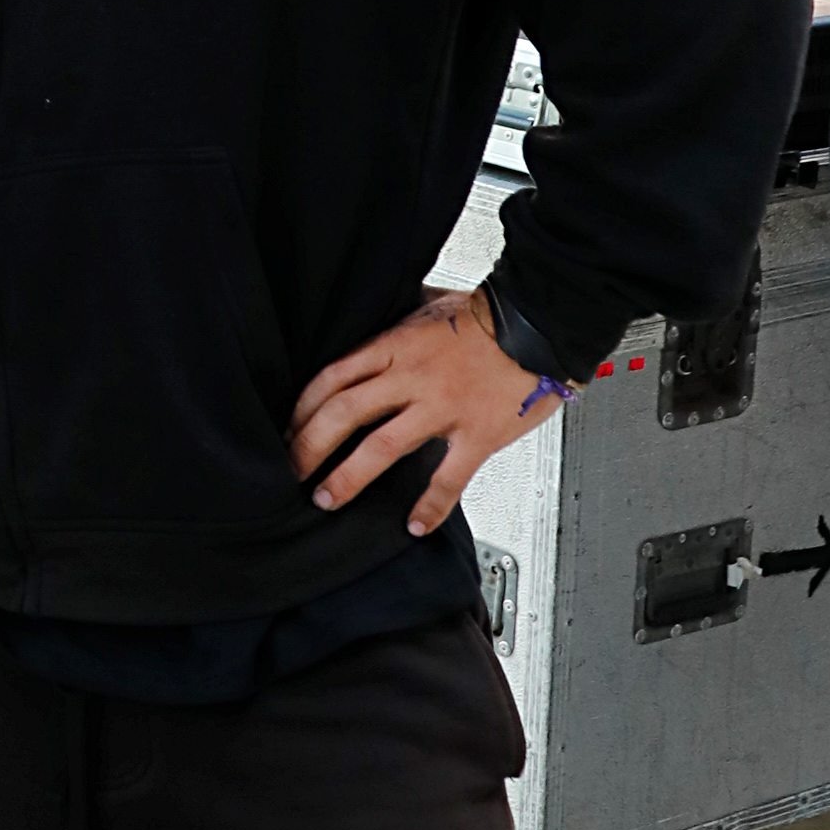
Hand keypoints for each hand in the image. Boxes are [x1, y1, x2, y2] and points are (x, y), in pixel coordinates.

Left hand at [290, 288, 562, 536]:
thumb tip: (370, 319)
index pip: (331, 378)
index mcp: (395, 345)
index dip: (302, 409)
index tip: (288, 430)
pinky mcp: (478, 434)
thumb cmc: (488, 314)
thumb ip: (397, 318)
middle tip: (292, 473)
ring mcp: (443, 407)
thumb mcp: (429, 304)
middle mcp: (412, 377)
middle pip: (344, 413)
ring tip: (327, 499)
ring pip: (382, 446)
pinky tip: (414, 525)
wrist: (541, 323)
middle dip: (309, 447)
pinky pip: (448, 477)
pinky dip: (430, 505)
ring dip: (348, 476)